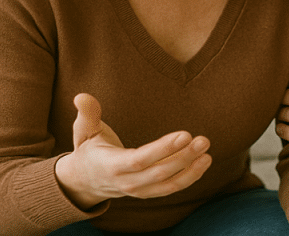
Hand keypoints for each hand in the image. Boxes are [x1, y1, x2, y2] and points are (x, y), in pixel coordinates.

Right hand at [55, 93, 212, 208]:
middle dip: (183, 157)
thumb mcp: (83, 131)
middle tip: (203, 140)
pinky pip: (171, 188)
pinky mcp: (148, 192)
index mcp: (111, 165)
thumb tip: (81, 96)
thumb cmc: (88, 150)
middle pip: (159, 172)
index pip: (140, 159)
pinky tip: (203, 162)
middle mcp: (126, 182)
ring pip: (169, 183)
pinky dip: (189, 177)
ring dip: (191, 169)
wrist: (85, 181)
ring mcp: (139, 190)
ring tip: (206, 151)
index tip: (185, 135)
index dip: (163, 149)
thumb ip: (87, 113)